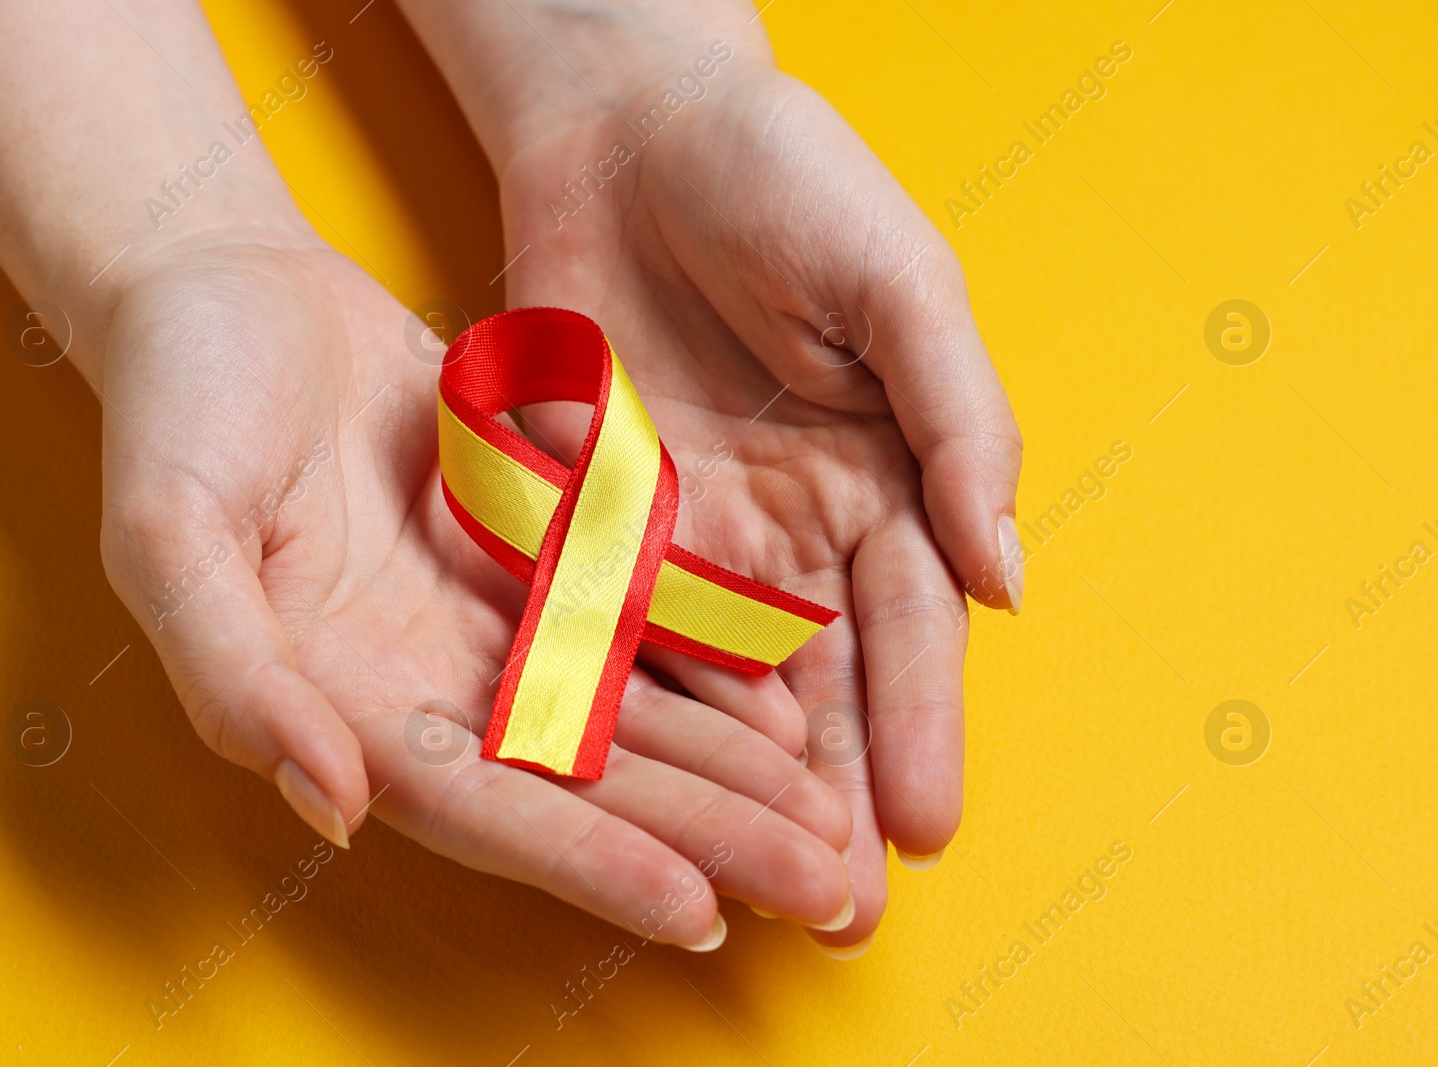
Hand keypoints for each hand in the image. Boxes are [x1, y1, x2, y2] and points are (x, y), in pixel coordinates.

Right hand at [96, 231, 855, 946]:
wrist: (228, 295)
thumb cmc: (176, 407)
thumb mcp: (170, 534)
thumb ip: (236, 674)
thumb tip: (329, 802)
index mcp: (346, 703)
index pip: (484, 807)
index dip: (588, 861)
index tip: (698, 911)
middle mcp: (430, 684)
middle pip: (585, 784)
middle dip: (703, 839)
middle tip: (820, 888)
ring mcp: (490, 622)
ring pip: (631, 716)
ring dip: (731, 776)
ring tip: (829, 825)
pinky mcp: (536, 552)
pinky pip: (639, 623)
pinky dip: (713, 670)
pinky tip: (790, 711)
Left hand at [469, 34, 1023, 949]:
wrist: (627, 124)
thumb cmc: (785, 174)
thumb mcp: (897, 282)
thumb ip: (957, 423)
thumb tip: (1011, 579)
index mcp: (880, 477)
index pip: (909, 628)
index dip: (918, 725)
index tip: (921, 823)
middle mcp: (789, 525)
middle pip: (815, 682)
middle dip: (826, 793)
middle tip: (835, 906)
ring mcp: (687, 527)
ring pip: (712, 680)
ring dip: (724, 782)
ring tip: (734, 877)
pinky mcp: (591, 512)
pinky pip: (603, 622)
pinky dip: (614, 701)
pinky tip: (623, 779)